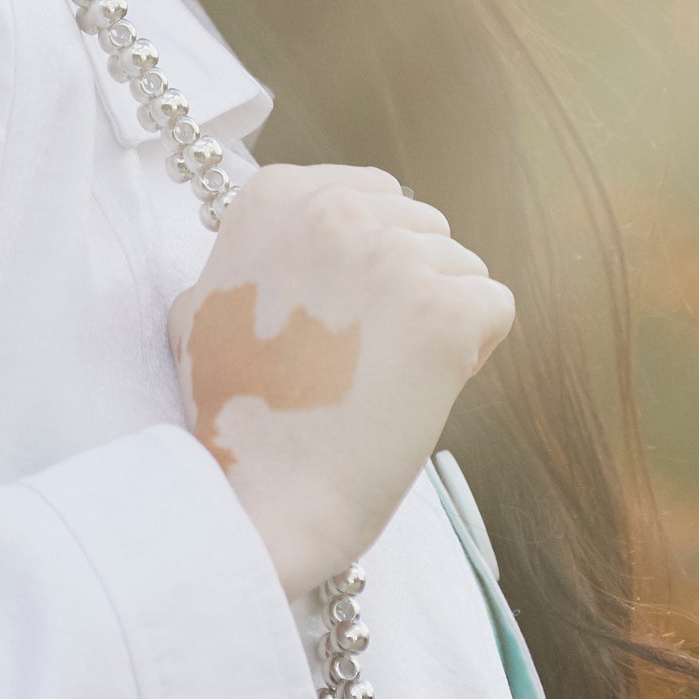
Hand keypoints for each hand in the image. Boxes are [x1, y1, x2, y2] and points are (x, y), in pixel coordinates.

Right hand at [166, 164, 513, 594]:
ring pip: (461, 268)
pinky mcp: (444, 309)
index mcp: (275, 197)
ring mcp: (391, 256)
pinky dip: (472, 354)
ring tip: (382, 383)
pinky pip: (495, 307)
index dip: (367, 267)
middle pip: (423, 229)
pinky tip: (419, 393)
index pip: (374, 197)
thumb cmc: (233, 421)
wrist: (260, 502)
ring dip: (437, 324)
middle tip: (358, 361)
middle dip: (407, 290)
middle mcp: (333, 210)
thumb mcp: (202, 308)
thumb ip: (254, 257)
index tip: (332, 322)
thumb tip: (284, 245)